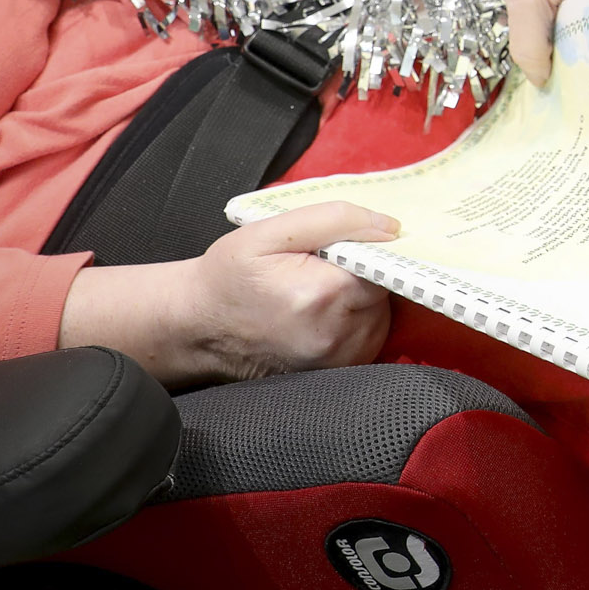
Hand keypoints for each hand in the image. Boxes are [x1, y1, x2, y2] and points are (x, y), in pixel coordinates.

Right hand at [182, 200, 399, 381]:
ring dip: (361, 297)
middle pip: (384, 290)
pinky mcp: (339, 370)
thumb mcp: (270, 231)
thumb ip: (335, 219)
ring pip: (381, 313)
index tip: (342, 248)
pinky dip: (357, 319)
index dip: (368, 250)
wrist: (199, 327)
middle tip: (320, 269)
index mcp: (321, 295)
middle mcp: (335, 334)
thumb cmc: (230, 276)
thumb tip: (389, 227)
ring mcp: (338, 359)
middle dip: (362, 273)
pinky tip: (323, 312)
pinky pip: (371, 334)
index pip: (383, 264)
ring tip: (318, 291)